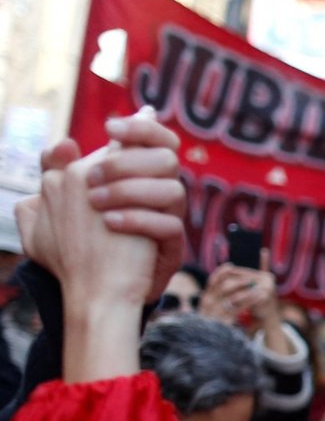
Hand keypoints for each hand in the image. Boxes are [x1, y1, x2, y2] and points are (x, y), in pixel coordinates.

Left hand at [20, 112, 186, 301]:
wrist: (94, 293)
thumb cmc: (76, 246)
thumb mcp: (53, 204)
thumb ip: (54, 171)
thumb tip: (67, 143)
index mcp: (137, 178)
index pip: (157, 140)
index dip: (141, 127)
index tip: (110, 127)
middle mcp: (159, 196)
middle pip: (168, 158)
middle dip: (127, 162)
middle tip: (92, 178)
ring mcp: (169, 222)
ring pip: (175, 190)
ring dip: (130, 192)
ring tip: (96, 205)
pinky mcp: (172, 250)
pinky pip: (171, 226)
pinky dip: (139, 220)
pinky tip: (109, 223)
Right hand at [198, 264, 259, 322]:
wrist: (209, 338)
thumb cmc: (213, 320)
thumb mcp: (210, 306)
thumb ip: (216, 294)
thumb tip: (228, 276)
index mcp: (205, 298)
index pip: (212, 280)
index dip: (222, 272)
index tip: (231, 266)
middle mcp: (208, 303)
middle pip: (224, 287)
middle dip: (239, 281)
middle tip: (251, 279)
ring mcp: (215, 312)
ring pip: (234, 297)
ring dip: (248, 291)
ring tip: (259, 288)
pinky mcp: (225, 320)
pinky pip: (239, 308)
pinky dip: (250, 301)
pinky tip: (258, 298)